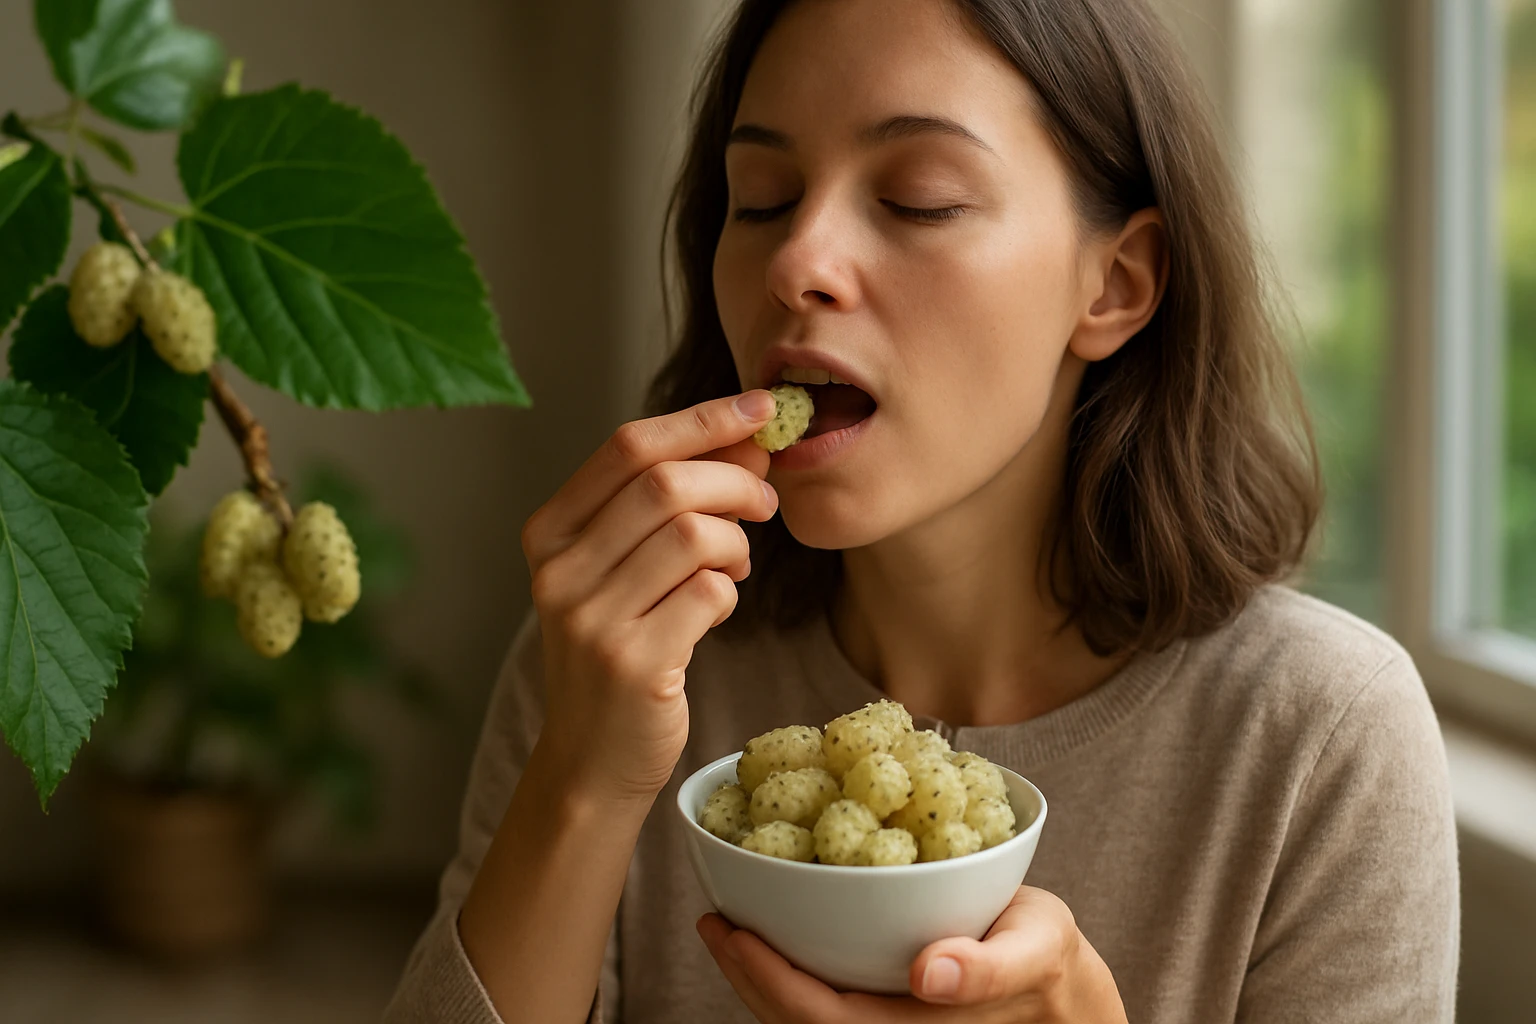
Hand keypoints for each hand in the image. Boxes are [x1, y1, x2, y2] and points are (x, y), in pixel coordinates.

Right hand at [521, 392, 779, 805]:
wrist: (592, 757)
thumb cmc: (618, 647)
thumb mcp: (620, 567)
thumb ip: (666, 502)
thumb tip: (745, 435)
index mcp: (549, 533)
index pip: (628, 446)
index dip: (702, 419)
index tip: (760, 409)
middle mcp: (559, 571)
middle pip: (666, 484)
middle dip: (734, 481)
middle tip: (765, 500)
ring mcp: (591, 619)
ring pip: (692, 534)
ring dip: (736, 540)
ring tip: (738, 562)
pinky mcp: (633, 663)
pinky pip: (709, 593)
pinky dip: (731, 590)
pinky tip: (718, 607)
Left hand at [697, 887, 1127, 1023]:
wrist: (1061, 992)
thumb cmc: (1046, 961)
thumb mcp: (1036, 949)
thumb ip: (987, 968)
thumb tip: (928, 971)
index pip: (820, 1019)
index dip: (768, 981)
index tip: (732, 931)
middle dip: (747, 979)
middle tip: (714, 921)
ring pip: (800, 1020)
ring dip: (757, 981)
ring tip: (728, 929)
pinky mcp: (880, 1013)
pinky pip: (820, 1005)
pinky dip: (784, 976)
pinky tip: (770, 939)